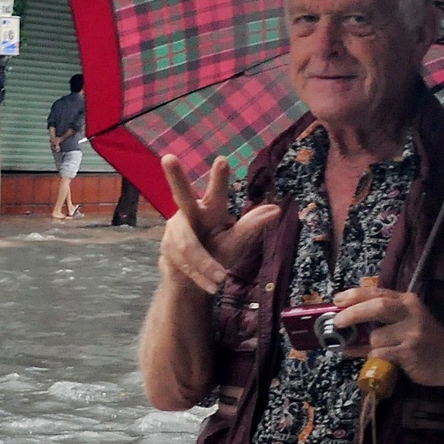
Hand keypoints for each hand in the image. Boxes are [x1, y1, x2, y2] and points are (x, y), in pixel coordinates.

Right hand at [159, 153, 279, 294]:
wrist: (193, 281)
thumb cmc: (217, 252)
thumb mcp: (236, 240)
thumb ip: (251, 225)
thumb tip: (277, 209)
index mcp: (210, 209)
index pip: (216, 191)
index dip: (219, 177)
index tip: (223, 160)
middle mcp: (189, 214)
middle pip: (181, 196)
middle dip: (175, 177)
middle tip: (169, 158)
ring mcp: (174, 231)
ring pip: (187, 245)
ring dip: (204, 263)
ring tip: (221, 278)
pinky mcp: (166, 249)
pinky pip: (183, 263)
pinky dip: (200, 276)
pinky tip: (211, 285)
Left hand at [334, 284, 443, 388]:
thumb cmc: (428, 341)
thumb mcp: (409, 322)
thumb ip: (383, 320)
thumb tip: (348, 324)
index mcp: (408, 301)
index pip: (377, 292)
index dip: (354, 295)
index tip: (336, 300)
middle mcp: (411, 313)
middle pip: (376, 307)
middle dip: (352, 313)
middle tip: (338, 322)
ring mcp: (412, 333)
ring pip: (375, 338)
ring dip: (371, 346)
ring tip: (383, 350)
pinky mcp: (410, 352)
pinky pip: (380, 354)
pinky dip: (374, 357)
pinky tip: (380, 359)